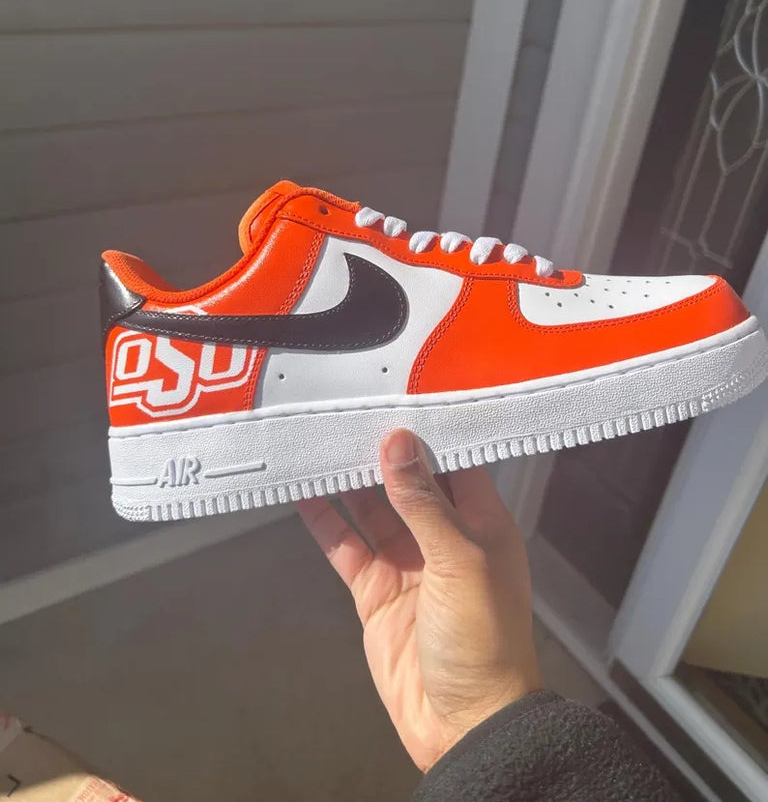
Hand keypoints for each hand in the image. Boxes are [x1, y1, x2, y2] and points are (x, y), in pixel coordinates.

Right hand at [297, 428, 541, 770]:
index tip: (392, 398)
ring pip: (371, 509)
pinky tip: (303, 494)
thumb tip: (398, 442)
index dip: (424, 433)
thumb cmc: (484, 638)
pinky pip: (346, 547)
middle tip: (344, 414)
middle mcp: (443, 537)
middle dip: (377, 452)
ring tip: (317, 444)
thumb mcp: (459, 560)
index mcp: (480, 522)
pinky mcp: (375, 591)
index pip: (452, 462)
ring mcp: (406, 564)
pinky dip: (325, 522)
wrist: (464, 723)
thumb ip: (424, 501)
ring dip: (346, 481)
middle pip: (405, 482)